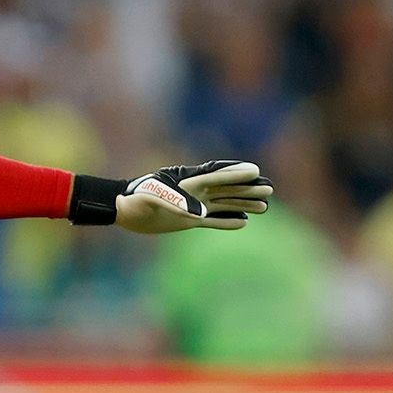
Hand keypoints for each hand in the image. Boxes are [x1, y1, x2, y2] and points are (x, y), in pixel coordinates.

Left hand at [115, 161, 273, 233]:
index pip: (217, 176)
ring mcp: (193, 205)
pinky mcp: (188, 220)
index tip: (255, 171)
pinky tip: (244, 222)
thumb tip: (198, 213)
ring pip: (224, 203)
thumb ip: (171, 201)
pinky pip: (213, 221)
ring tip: (265, 206)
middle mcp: (194, 192)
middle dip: (248, 188)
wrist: (123, 210)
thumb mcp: (150, 198)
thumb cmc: (135, 200)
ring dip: (243, 204)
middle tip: (270, 189)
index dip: (235, 174)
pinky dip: (227, 222)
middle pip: (227, 188)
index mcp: (188, 182)